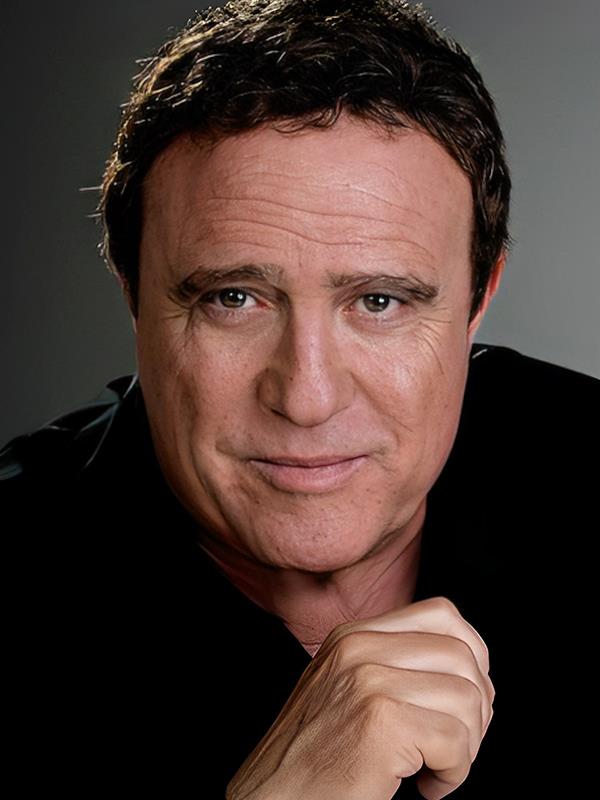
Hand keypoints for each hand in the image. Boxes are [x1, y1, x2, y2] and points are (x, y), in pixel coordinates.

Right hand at [225, 596, 494, 799]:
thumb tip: (466, 666)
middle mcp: (358, 647)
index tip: (463, 703)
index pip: (443, 615)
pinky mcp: (379, 721)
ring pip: (467, 698)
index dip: (472, 659)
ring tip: (434, 769)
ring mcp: (367, 679)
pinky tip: (426, 787)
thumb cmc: (311, 761)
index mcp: (353, 635)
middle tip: (452, 747)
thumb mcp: (345, 690)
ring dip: (466, 747)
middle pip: (464, 655)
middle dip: (477, 709)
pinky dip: (454, 774)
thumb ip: (392, 665)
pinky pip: (455, 741)